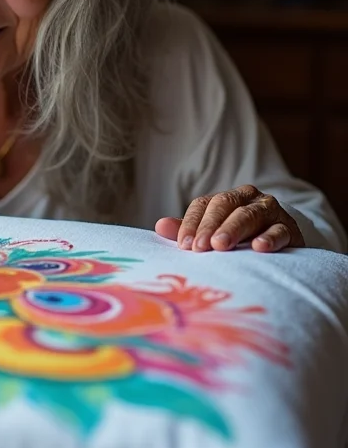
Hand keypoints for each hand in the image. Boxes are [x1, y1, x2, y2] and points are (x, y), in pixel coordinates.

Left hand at [155, 184, 304, 252]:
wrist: (282, 242)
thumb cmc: (240, 238)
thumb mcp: (212, 232)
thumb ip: (188, 229)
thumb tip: (159, 226)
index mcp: (225, 198)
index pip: (203, 204)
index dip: (192, 223)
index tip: (184, 245)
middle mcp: (247, 198)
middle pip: (224, 205)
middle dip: (210, 226)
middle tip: (200, 247)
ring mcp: (269, 211)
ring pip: (249, 214)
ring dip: (234, 229)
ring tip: (221, 246)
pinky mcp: (289, 228)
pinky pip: (279, 230)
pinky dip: (269, 237)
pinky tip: (259, 248)